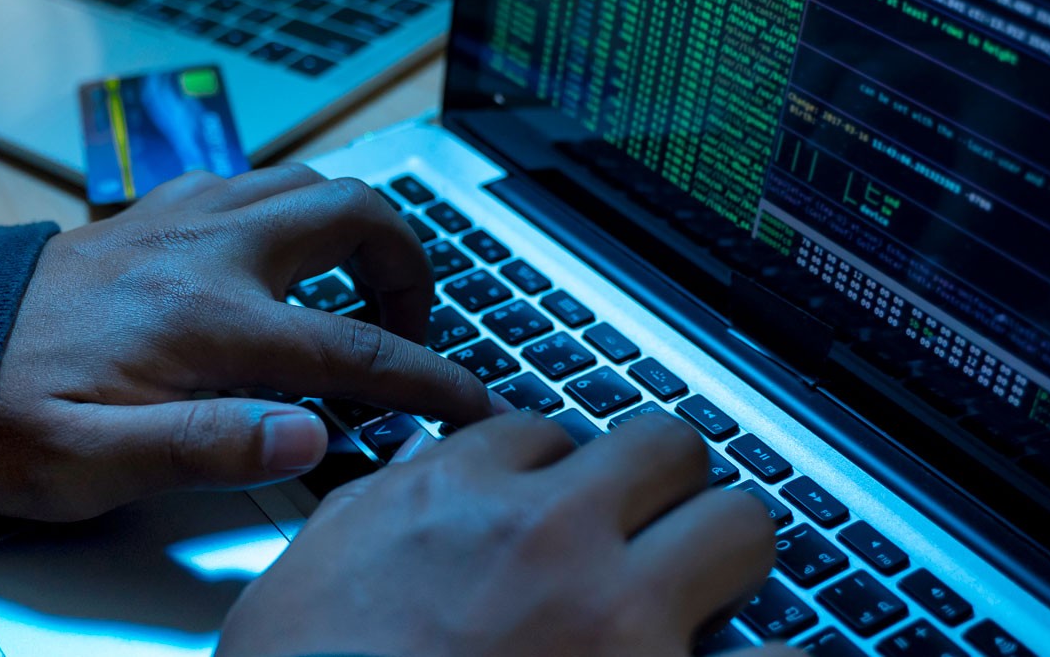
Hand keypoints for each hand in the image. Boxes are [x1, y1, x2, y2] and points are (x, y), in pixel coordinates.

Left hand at [0, 166, 498, 520]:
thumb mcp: (92, 464)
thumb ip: (206, 448)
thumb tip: (310, 436)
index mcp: (206, 323)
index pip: (354, 348)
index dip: (430, 380)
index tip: (473, 403)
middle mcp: (203, 254)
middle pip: (351, 215)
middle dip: (408, 267)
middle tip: (411, 331)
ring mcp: (176, 223)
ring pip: (304, 182)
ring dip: (353, 226)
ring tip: (360, 291)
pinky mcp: (147, 215)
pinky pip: (247, 181)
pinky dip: (290, 208)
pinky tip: (276, 259)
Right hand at [217, 411, 794, 656]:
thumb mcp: (309, 574)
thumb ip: (376, 515)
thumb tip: (419, 481)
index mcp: (452, 499)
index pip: (543, 430)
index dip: (554, 471)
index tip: (555, 501)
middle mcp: (547, 538)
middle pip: (663, 446)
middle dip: (661, 485)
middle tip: (647, 527)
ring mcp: (619, 618)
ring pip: (740, 521)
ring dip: (722, 553)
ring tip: (702, 591)